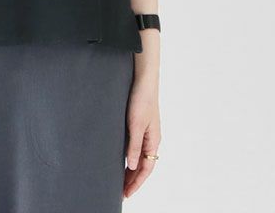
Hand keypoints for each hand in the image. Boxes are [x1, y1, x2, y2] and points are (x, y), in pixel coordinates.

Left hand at [123, 71, 160, 198]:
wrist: (143, 79)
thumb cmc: (142, 99)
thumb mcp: (136, 124)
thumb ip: (134, 145)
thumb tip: (133, 166)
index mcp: (153, 140)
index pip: (146, 168)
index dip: (136, 182)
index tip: (126, 193)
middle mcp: (151, 138)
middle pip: (144, 165)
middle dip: (134, 179)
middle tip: (121, 191)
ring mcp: (146, 131)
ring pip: (140, 156)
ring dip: (132, 169)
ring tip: (121, 180)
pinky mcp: (140, 124)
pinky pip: (136, 147)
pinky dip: (131, 156)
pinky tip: (123, 159)